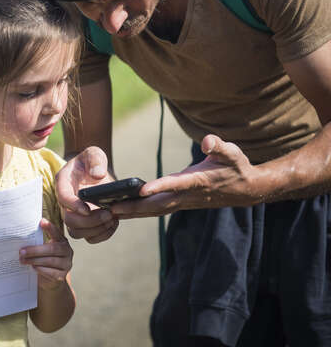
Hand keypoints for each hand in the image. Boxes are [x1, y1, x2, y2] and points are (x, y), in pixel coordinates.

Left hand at [20, 219, 72, 290]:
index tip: (41, 222)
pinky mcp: (62, 276)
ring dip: (35, 260)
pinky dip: (41, 269)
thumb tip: (22, 238)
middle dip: (35, 250)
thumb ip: (38, 243)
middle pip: (52, 249)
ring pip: (50, 261)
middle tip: (21, 251)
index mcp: (62, 241)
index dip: (50, 227)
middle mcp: (67, 251)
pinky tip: (33, 267)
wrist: (50, 280)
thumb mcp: (43, 250)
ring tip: (23, 260)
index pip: (56, 233)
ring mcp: (66, 264)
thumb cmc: (44, 260)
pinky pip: (51, 272)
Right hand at [56, 147, 118, 242]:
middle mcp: (65, 202)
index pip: (62, 197)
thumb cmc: (91, 161)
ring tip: (112, 218)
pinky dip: (102, 235)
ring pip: (76, 232)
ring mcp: (74, 215)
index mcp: (63, 183)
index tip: (87, 209)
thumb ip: (95, 160)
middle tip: (108, 213)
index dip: (73, 205)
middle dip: (88, 221)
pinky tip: (113, 223)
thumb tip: (98, 175)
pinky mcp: (84, 223)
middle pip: (68, 220)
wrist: (95, 171)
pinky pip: (89, 237)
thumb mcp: (94, 153)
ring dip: (95, 229)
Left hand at [110, 134, 258, 218]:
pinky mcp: (180, 203)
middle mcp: (187, 195)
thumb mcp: (232, 152)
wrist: (246, 189)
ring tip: (109, 212)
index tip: (141, 190)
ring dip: (133, 213)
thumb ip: (218, 146)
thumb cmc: (236, 166)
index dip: (158, 187)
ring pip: (154, 211)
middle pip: (157, 204)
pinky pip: (157, 210)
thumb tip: (208, 141)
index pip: (175, 184)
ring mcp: (183, 202)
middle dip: (134, 207)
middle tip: (110, 208)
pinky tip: (124, 211)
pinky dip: (140, 212)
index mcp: (197, 181)